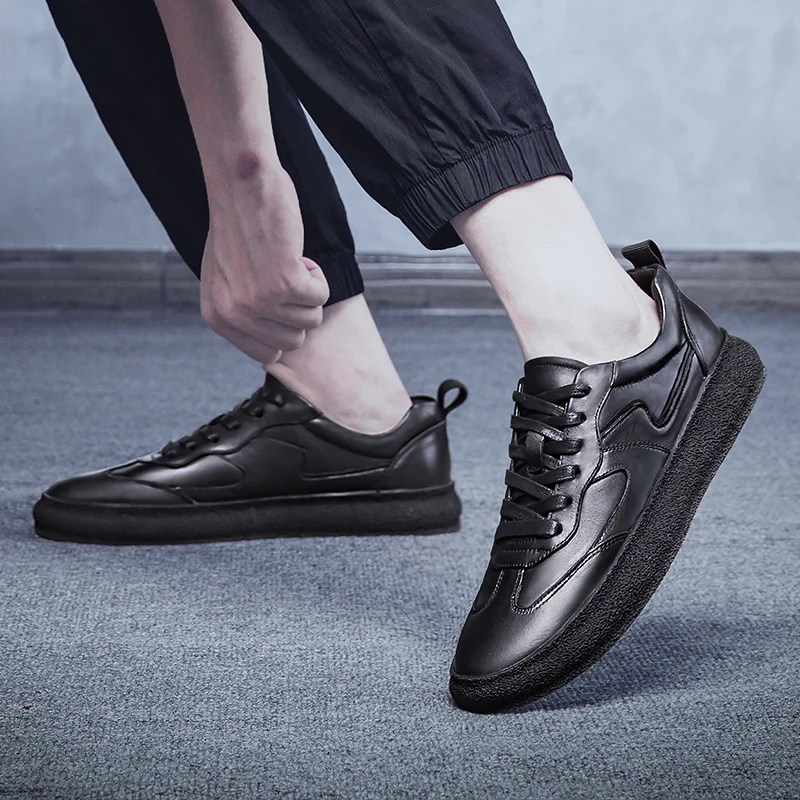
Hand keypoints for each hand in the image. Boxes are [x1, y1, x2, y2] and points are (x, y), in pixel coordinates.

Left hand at [199, 166, 329, 364]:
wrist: (241, 186)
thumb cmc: (238, 225)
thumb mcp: (226, 279)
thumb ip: (243, 314)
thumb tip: (274, 349)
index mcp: (217, 317)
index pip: (267, 354)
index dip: (282, 327)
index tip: (276, 299)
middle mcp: (233, 315)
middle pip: (293, 342)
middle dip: (298, 310)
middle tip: (281, 276)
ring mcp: (258, 302)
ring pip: (311, 319)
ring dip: (308, 289)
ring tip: (285, 260)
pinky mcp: (284, 284)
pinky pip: (320, 296)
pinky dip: (317, 274)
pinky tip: (294, 253)